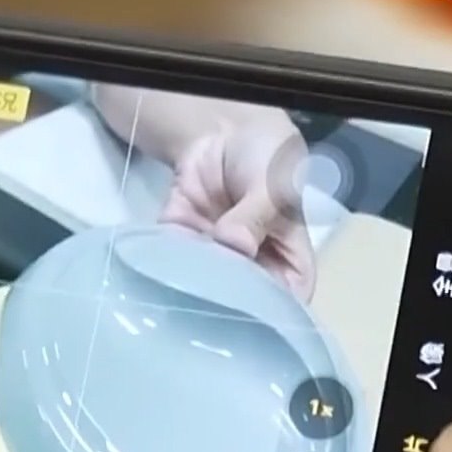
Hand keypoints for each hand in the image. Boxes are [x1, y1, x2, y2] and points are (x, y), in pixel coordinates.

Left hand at [160, 109, 314, 300]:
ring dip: (194, 286)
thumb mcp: (273, 185)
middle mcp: (251, 267)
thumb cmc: (267, 160)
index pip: (288, 301)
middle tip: (213, 306)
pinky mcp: (182, 241)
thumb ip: (256, 215)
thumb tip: (234, 245)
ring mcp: (215, 257)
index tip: (253, 321)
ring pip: (205, 286)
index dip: (274, 316)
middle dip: (227, 306)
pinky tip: (163, 267)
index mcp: (287, 259)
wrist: (223, 130)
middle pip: (243, 302)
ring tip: (187, 286)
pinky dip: (166, 263)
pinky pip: (171, 260)